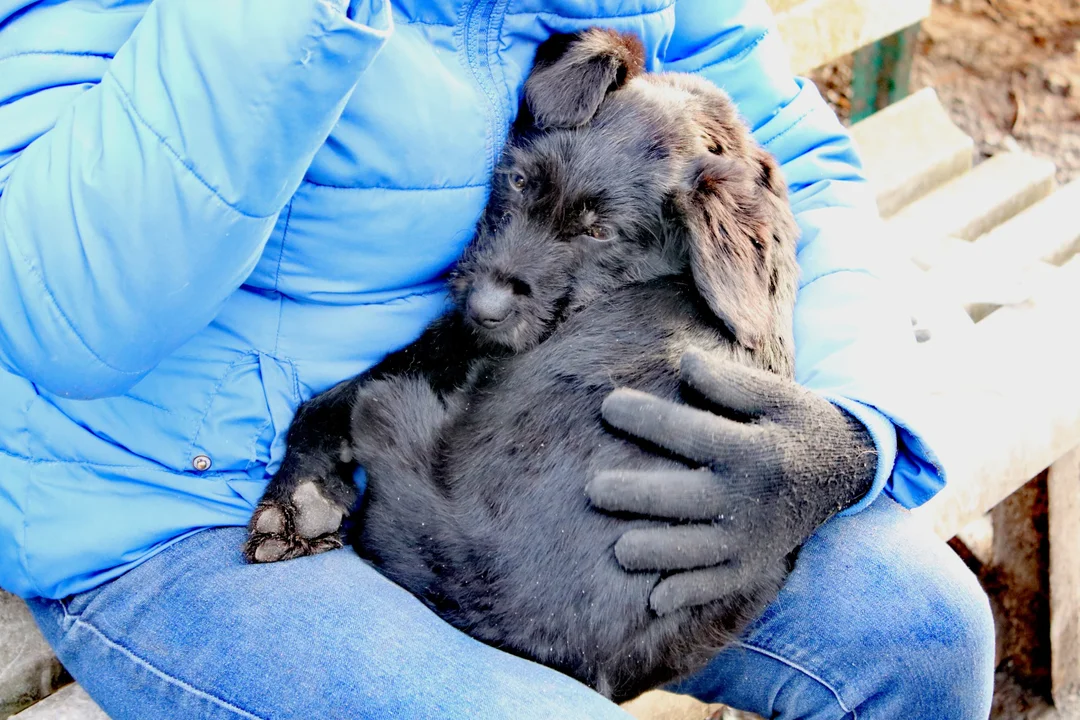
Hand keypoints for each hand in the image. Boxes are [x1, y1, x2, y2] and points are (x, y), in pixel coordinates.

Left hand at [586, 347, 877, 614]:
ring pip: (695, 552)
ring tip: (619, 550)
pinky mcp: (752, 565)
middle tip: (592, 490)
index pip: (690, 433)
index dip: (646, 419)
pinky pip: (717, 586)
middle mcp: (750, 498)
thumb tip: (684, 361)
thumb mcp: (777, 395)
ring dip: (656, 553)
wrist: (846, 472)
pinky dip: (689, 594)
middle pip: (683, 499)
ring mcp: (752, 538)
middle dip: (636, 496)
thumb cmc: (796, 424)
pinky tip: (656, 600)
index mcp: (753, 450)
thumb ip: (731, 382)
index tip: (607, 405)